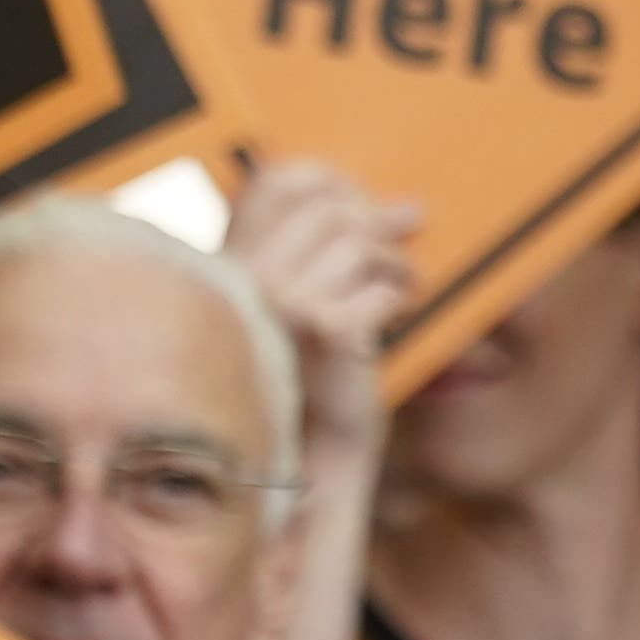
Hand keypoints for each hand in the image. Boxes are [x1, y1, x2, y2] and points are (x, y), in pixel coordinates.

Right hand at [226, 157, 421, 480]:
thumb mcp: (314, 298)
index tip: (364, 212)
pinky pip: (381, 289)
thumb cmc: (318, 377)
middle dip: (376, 226)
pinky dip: (398, 302)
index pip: (277, 182)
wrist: (313, 457)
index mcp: (229, 262)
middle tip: (395, 260)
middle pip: (330, 208)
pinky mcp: (323, 330)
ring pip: (360, 243)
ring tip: (401, 290)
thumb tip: (409, 208)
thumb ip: (338, 251)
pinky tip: (392, 321)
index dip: (332, 184)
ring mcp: (279, 302)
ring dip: (395, 266)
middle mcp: (244, 277)